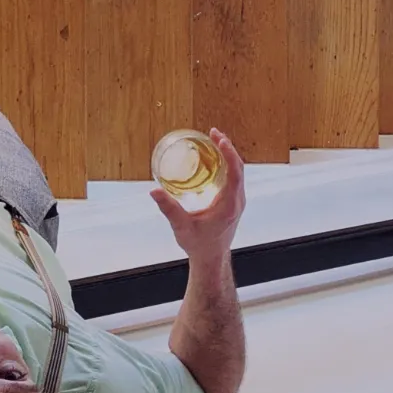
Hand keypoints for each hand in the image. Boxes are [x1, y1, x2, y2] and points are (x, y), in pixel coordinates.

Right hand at [150, 129, 245, 264]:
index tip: (219, 139)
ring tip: (215, 141)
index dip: (228, 153)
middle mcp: (237, 201)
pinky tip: (215, 160)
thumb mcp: (181, 226)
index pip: (235, 172)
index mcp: (229, 205)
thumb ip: (168, 208)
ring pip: (238, 172)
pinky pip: (234, 178)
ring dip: (228, 155)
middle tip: (214, 134)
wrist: (211, 259)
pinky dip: (227, 165)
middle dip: (227, 148)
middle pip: (238, 168)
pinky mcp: (233, 203)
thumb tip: (154, 191)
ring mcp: (237, 202)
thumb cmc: (199, 245)